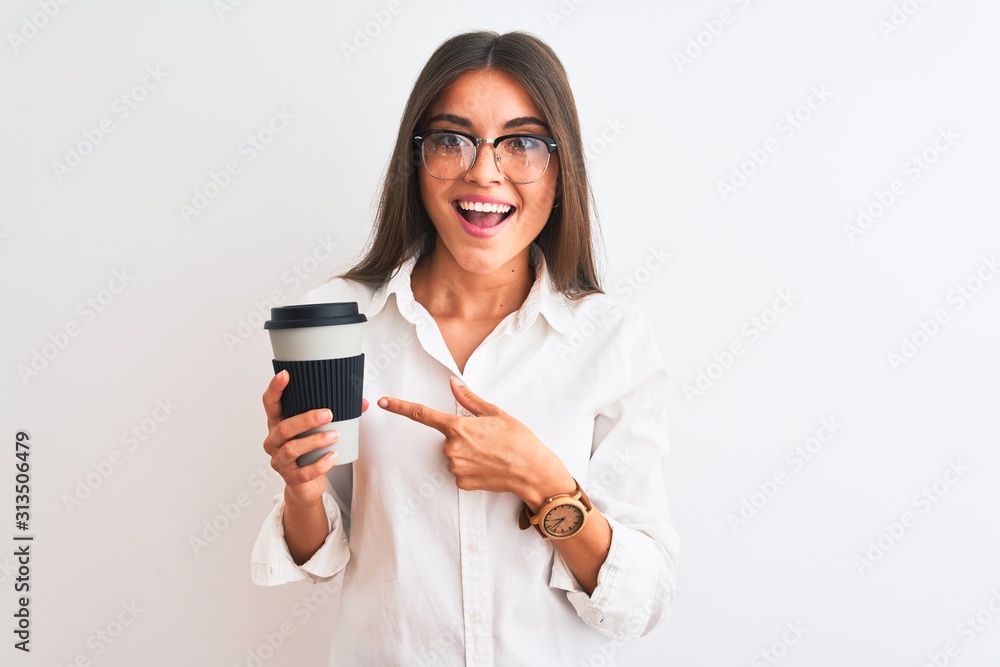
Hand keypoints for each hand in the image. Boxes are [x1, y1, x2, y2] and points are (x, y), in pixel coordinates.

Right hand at [262, 370, 368, 506]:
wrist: (305, 484)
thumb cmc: (310, 451)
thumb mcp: (318, 430)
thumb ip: (338, 415)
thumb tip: (362, 402)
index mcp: (277, 423)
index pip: (270, 403)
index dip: (275, 389)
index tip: (286, 374)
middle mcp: (273, 441)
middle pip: (284, 428)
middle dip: (306, 419)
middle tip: (328, 414)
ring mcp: (279, 460)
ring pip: (292, 449)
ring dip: (315, 441)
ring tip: (334, 435)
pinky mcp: (290, 478)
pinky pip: (303, 472)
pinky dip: (320, 465)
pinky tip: (333, 457)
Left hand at [377, 376, 569, 502]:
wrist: (532, 471)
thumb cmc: (519, 440)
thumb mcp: (496, 413)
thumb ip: (469, 400)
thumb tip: (453, 384)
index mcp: (458, 427)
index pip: (422, 414)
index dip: (400, 407)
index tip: (384, 402)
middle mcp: (452, 448)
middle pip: (447, 437)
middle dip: (463, 436)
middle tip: (487, 439)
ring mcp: (455, 467)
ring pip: (453, 455)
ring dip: (468, 453)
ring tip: (491, 453)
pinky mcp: (461, 483)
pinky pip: (459, 471)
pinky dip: (471, 468)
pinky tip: (488, 467)